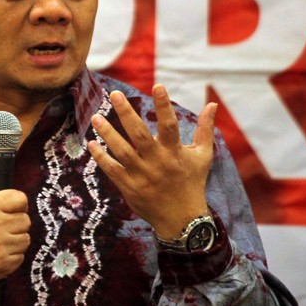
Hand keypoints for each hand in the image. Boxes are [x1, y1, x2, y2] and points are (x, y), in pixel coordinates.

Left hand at [87, 84, 217, 239]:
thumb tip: (212, 104)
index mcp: (175, 152)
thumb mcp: (203, 155)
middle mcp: (157, 162)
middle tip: (115, 95)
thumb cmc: (192, 182)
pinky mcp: (129, 187)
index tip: (157, 85)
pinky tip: (92, 143)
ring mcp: (142, 175)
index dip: (164, 105)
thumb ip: (205, 129)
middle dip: (126, 114)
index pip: (170, 125)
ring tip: (96, 117)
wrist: (182, 219)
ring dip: (108, 134)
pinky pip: (112, 170)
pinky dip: (101, 157)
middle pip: (139, 135)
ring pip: (122, 151)